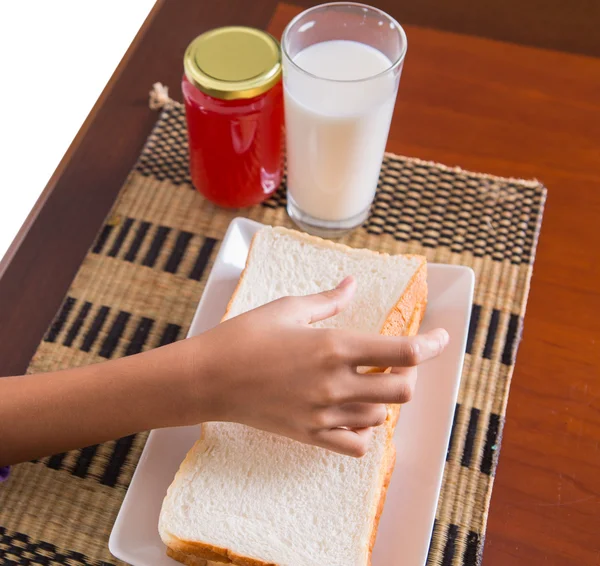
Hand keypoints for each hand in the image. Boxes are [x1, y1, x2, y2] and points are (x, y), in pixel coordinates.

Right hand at [183, 276, 448, 456]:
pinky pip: (355, 444)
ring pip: (380, 417)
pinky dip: (364, 430)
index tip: (442, 338)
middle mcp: (336, 384)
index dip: (431, 345)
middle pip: (402, 390)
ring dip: (385, 400)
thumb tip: (351, 284)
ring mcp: (324, 414)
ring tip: (369, 384)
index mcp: (334, 347)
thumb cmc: (245, 336)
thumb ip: (328, 299)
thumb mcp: (288, 308)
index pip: (402, 353)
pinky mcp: (310, 434)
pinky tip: (353, 413)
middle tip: (396, 363)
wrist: (208, 378)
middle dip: (409, 375)